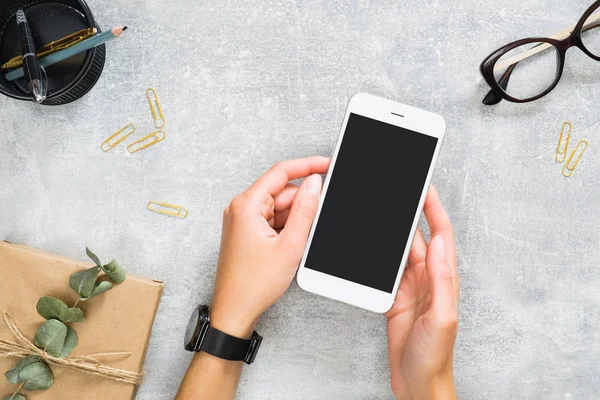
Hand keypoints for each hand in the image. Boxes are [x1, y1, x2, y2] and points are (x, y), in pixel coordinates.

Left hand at [210, 157, 329, 337]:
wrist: (234, 310)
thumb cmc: (253, 284)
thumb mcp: (289, 245)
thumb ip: (304, 210)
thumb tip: (314, 183)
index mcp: (247, 205)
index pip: (281, 172)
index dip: (307, 165)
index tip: (327, 165)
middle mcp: (241, 208)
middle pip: (282, 191)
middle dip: (303, 202)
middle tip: (320, 216)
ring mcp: (243, 220)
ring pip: (279, 207)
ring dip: (295, 218)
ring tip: (299, 242)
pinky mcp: (247, 232)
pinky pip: (273, 219)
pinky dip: (287, 227)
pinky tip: (292, 244)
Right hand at [386, 186, 458, 399]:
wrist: (418, 383)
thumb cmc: (435, 356)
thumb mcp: (442, 317)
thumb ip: (441, 280)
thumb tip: (440, 242)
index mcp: (444, 280)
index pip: (441, 235)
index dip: (434, 209)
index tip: (425, 188)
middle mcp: (428, 279)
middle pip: (418, 237)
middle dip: (410, 213)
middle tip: (400, 192)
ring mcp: (411, 287)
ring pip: (400, 251)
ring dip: (391, 232)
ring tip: (382, 212)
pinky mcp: (395, 297)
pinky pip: (385, 270)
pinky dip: (377, 256)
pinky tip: (370, 246)